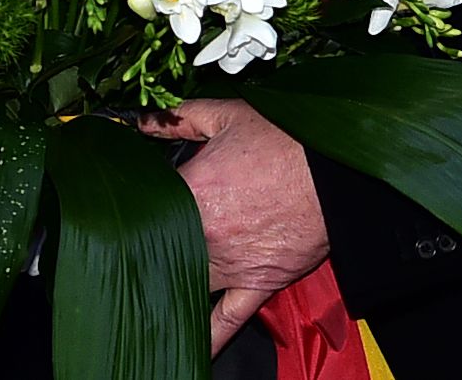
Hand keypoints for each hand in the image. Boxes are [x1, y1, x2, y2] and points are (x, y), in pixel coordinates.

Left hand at [144, 99, 329, 353]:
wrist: (336, 167)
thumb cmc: (285, 140)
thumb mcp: (227, 115)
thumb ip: (180, 119)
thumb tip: (145, 122)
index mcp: (192, 192)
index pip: (143, 208)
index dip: (133, 204)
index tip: (125, 203)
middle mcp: (206, 235)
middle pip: (158, 253)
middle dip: (144, 250)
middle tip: (129, 249)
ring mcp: (232, 265)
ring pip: (184, 286)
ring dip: (167, 287)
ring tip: (144, 293)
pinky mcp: (259, 283)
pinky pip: (227, 319)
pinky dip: (207, 337)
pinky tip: (186, 345)